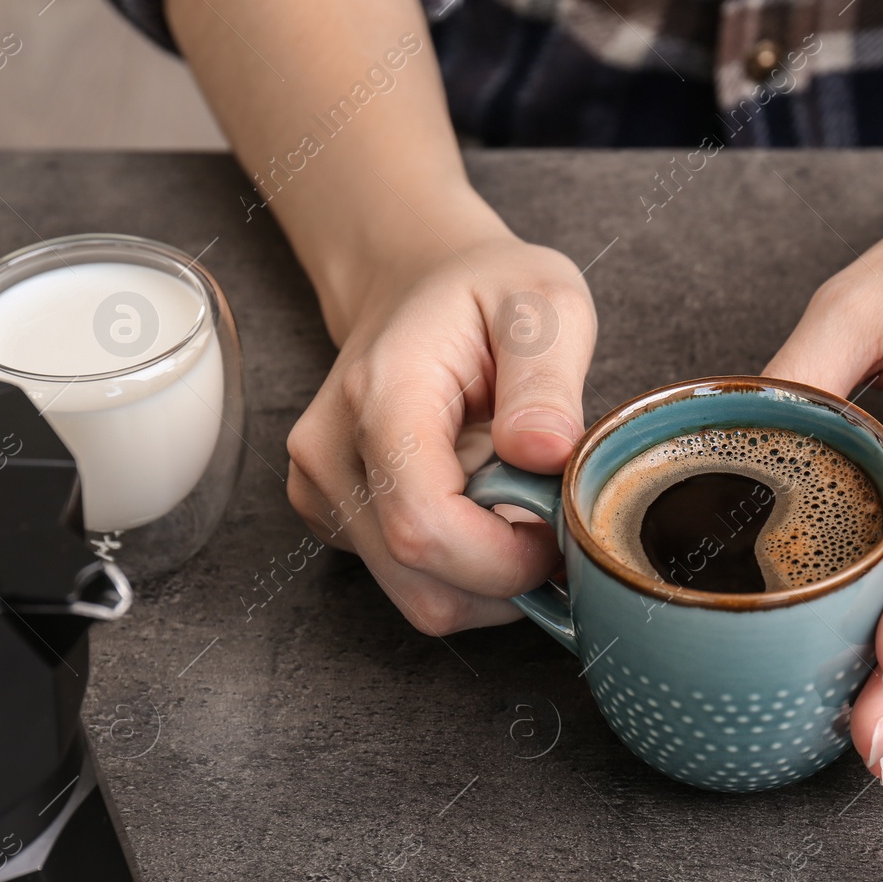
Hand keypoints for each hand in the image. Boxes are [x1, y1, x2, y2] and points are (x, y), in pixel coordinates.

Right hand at [285, 228, 595, 633]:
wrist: (416, 282)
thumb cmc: (486, 291)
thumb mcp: (543, 304)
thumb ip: (546, 378)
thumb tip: (546, 453)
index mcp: (382, 396)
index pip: (424, 525)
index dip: (506, 557)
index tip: (559, 525)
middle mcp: (331, 453)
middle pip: (423, 583)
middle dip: (509, 578)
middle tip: (555, 518)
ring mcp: (323, 492)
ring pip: (420, 599)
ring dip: (492, 580)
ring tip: (524, 508)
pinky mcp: (335, 519)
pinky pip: (412, 585)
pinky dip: (468, 572)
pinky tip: (490, 512)